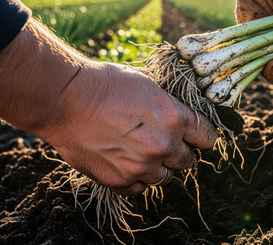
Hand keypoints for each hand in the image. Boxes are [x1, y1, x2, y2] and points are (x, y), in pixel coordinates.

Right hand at [41, 61, 216, 194]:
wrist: (64, 99)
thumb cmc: (106, 84)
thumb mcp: (149, 85)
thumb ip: (171, 108)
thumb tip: (183, 121)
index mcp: (175, 118)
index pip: (207, 137)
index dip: (203, 136)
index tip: (198, 137)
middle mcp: (163, 146)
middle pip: (188, 160)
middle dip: (179, 151)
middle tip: (163, 141)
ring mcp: (141, 166)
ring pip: (166, 177)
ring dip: (158, 166)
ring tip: (141, 151)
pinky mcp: (119, 181)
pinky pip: (140, 188)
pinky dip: (137, 177)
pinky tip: (126, 161)